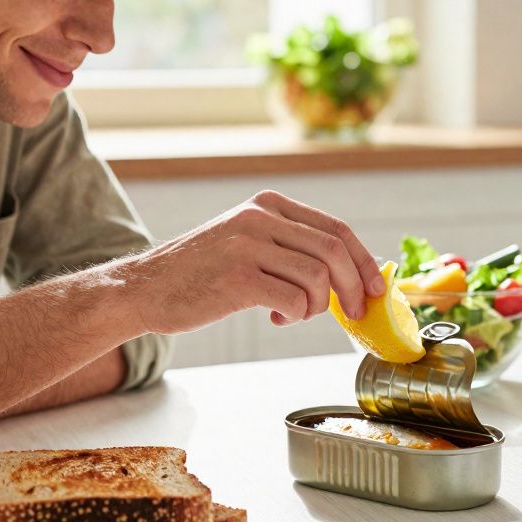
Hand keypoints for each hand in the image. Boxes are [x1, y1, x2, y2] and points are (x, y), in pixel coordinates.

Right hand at [118, 190, 383, 334]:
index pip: (335, 228)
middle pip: (334, 251)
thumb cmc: (201, 273)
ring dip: (315, 306)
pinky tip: (274, 317)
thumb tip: (350, 274)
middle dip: (352, 288)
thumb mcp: (247, 241)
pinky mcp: (237, 277)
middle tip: (353, 313)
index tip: (375, 288)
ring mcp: (247, 245)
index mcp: (268, 204)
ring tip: (294, 313)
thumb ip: (291, 247)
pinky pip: (293, 299)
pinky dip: (294, 315)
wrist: (145, 288)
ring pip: (317, 277)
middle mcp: (259, 217)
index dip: (363, 261)